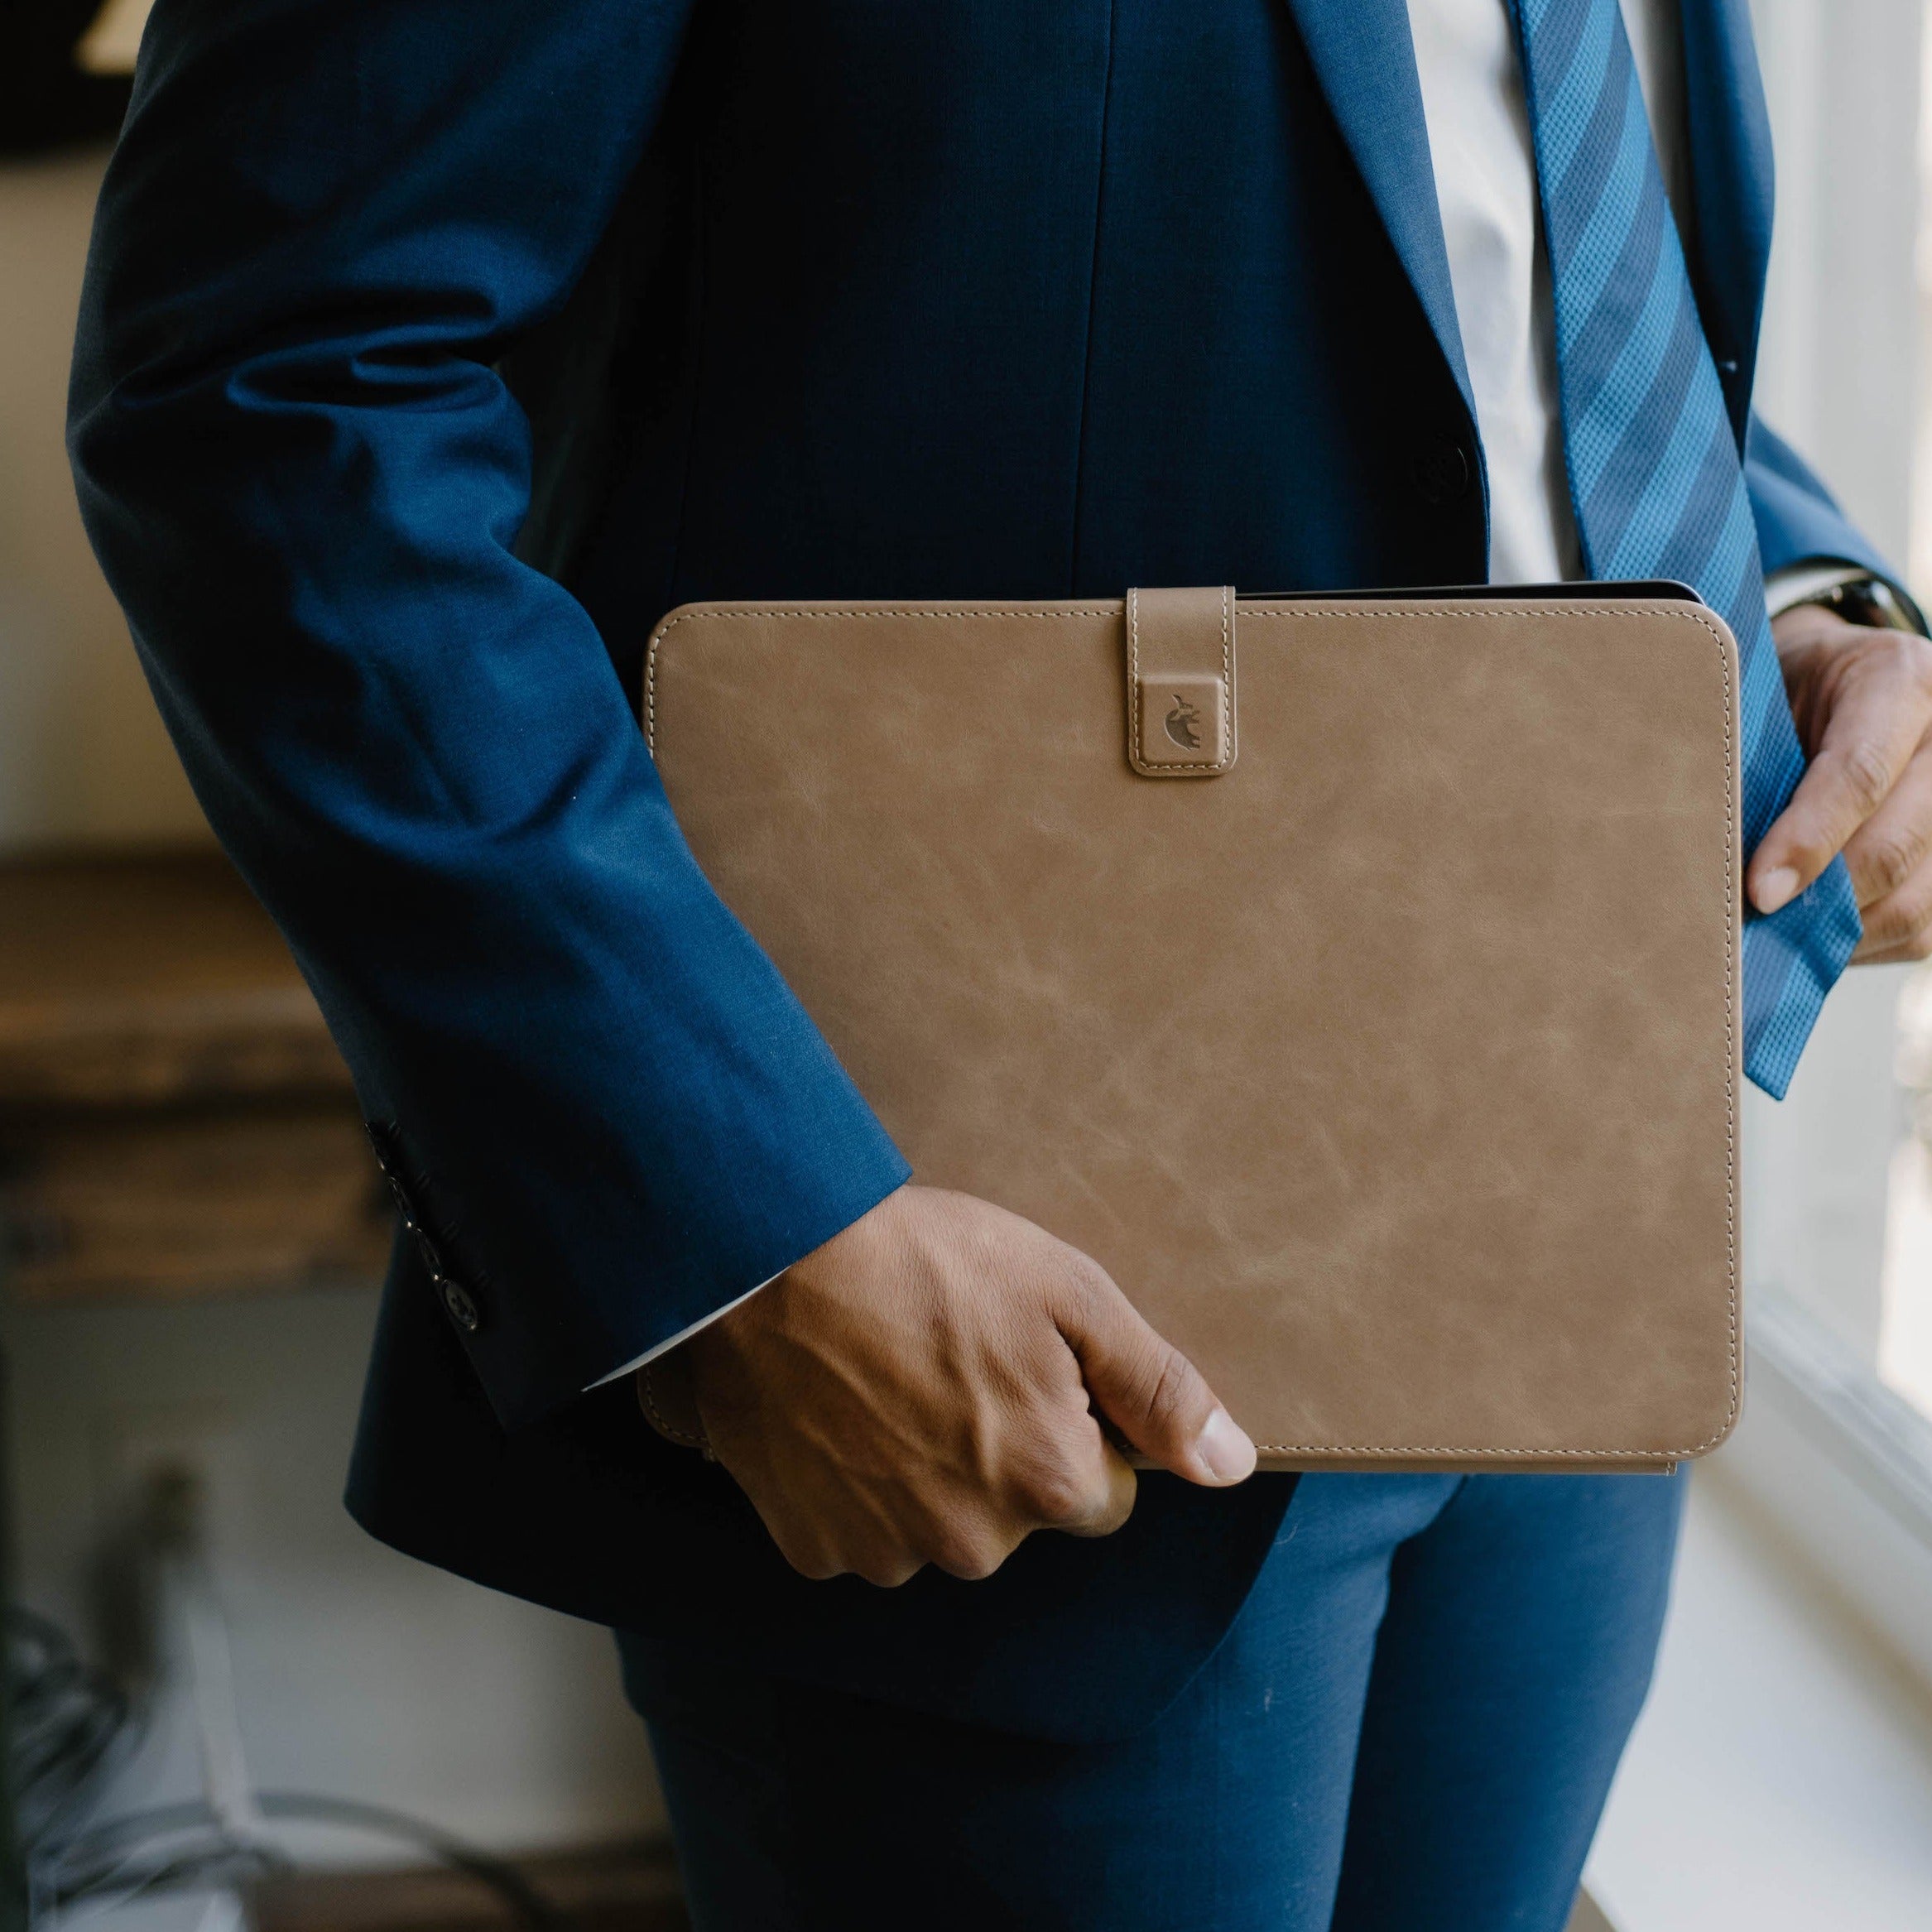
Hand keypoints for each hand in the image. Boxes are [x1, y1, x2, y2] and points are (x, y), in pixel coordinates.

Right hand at [659, 1183, 1255, 1586]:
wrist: (764, 1261)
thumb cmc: (921, 1260)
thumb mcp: (1066, 1291)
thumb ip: (1157, 1386)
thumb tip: (1232, 1462)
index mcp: (1046, 1481)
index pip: (1107, 1494)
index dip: (1077, 1427)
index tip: (1028, 1367)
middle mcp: (971, 1541)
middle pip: (1021, 1514)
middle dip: (1002, 1452)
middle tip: (952, 1360)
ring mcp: (884, 1551)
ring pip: (940, 1524)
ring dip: (927, 1471)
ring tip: (888, 1377)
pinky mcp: (811, 1546)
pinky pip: (859, 1530)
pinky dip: (855, 1485)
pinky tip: (838, 1411)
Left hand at [1749, 605, 1931, 961]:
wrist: (1835, 685)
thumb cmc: (1787, 690)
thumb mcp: (1766, 692)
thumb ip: (1751, 755)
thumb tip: (1713, 843)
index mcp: (1902, 681)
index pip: (1860, 774)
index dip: (1807, 840)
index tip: (1758, 892)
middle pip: (1893, 847)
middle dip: (1817, 899)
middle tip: (1750, 930)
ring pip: (1915, 901)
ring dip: (1839, 932)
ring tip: (1772, 941)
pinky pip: (1922, 929)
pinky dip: (1863, 945)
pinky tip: (1810, 941)